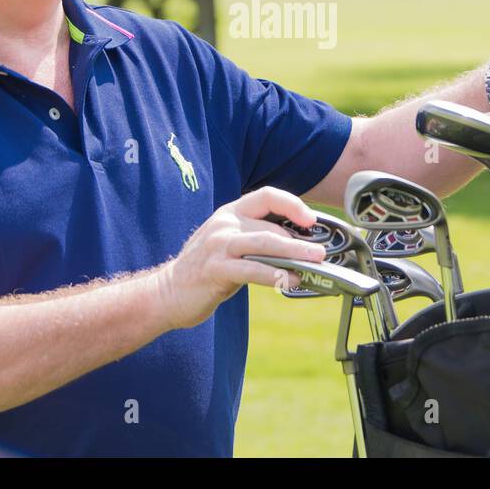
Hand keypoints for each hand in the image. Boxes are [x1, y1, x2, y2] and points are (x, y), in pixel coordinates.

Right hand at [157, 186, 327, 328]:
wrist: (168, 292)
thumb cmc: (205, 269)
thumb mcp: (229, 243)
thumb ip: (256, 239)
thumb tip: (297, 246)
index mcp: (229, 212)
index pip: (266, 196)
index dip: (292, 204)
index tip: (311, 219)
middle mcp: (224, 224)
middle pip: (271, 226)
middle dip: (300, 241)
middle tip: (321, 253)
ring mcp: (218, 246)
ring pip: (265, 244)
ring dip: (294, 254)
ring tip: (314, 262)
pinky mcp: (215, 270)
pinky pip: (252, 270)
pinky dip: (275, 275)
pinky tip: (290, 281)